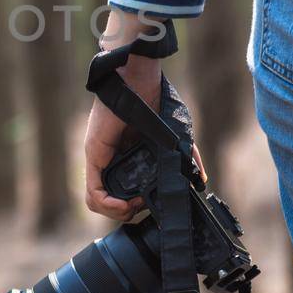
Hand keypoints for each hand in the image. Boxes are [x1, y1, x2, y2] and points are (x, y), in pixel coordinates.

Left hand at [84, 9, 201, 222]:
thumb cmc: (154, 102)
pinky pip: (93, 194)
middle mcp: (110, 160)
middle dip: (128, 211)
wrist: (138, 80)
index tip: (153, 202)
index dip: (136, 205)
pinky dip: (108, 205)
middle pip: (108, 202)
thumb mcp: (174, 137)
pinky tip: (125, 204)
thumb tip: (199, 180)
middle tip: (144, 204)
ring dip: (118, 212)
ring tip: (134, 205)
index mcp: (127, 157)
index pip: (122, 193)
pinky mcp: (94, 156)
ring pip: (97, 202)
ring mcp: (100, 159)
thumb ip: (185, 158)